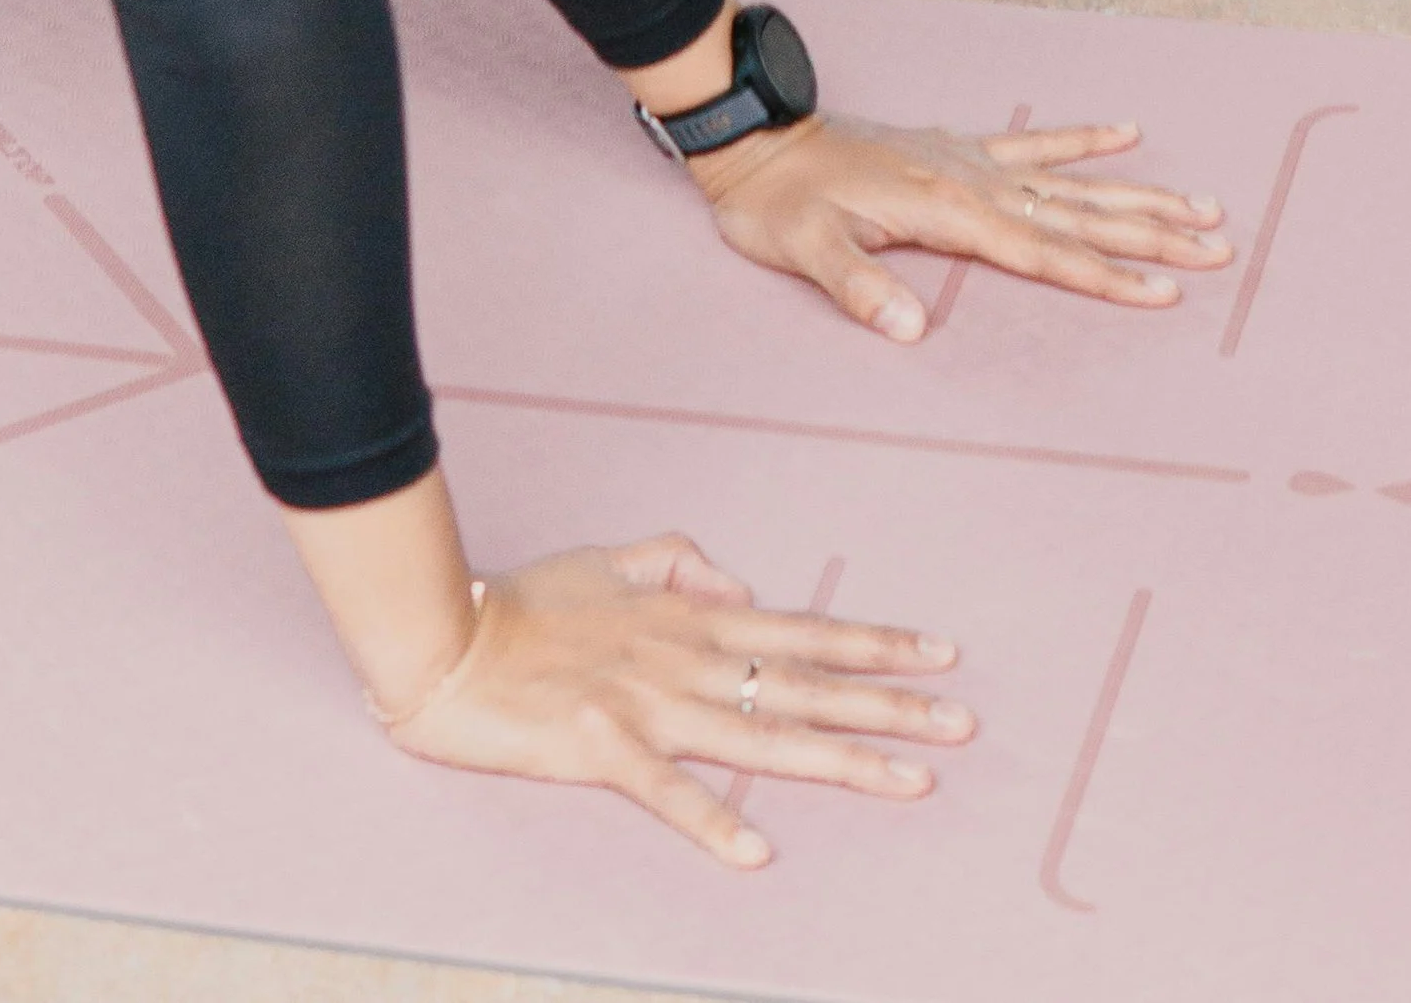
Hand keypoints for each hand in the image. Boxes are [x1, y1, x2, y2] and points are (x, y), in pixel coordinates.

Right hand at [387, 535, 972, 863]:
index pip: (805, 632)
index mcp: (690, 617)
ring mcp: (648, 705)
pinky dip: (712, 820)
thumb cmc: (523, 603)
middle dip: (891, 706)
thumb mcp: (610, 558)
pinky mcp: (601, 750)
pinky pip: (666, 793)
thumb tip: (737, 585)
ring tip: (912, 780)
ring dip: (842, 761)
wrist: (445, 640)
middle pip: (807, 687)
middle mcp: (686, 660)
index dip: (875, 643)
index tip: (941, 651)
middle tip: (965, 722)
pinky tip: (760, 851)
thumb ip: (678, 562)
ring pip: (764, 737)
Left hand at [689, 113, 1232, 335]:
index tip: (1164, 292)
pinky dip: (1082, 139)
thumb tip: (911, 330)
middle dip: (1152, 234)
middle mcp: (973, 180)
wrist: (758, 136)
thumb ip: (859, 289)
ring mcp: (970, 160)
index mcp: (949, 210)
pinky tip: (1125, 132)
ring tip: (1200, 203)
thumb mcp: (805, 252)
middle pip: (1081, 216)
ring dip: (1138, 195)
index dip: (1107, 277)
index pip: (1046, 253)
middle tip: (1219, 246)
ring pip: (1073, 183)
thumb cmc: (779, 203)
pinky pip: (1035, 144)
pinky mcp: (957, 148)